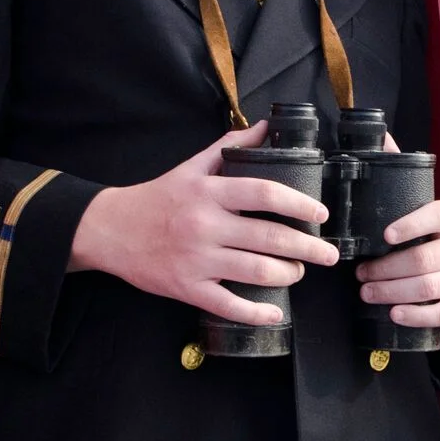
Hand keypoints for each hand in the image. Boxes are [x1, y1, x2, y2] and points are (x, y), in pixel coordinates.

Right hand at [69, 119, 336, 325]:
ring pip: (255, 271)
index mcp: (209, 193)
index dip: (299, 203)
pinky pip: (228, 305)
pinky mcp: (186, 288)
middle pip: (268, 236)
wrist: (111, 230)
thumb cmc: (157, 198)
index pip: (264, 193)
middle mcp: (204, 225)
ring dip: (287, 275)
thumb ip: (230, 146)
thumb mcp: (192, 167)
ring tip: (299, 273)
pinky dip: (256, 313)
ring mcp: (196, 259)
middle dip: (306, 248)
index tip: (320, 214)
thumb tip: (265, 127)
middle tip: (328, 254)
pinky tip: (275, 313)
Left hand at [355, 192, 439, 328]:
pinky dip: (416, 315)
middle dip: (387, 268)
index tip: (386, 236)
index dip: (411, 225)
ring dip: (393, 291)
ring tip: (369, 292)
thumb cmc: (430, 242)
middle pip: (425, 259)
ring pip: (429, 287)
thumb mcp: (424, 224)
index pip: (438, 216)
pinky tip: (394, 313)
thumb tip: (366, 240)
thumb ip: (405, 225)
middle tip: (362, 273)